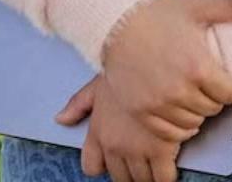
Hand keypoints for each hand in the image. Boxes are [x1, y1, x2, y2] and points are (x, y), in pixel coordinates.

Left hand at [54, 74, 189, 181]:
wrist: (150, 60)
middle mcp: (113, 144)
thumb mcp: (97, 84)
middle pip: (120, 177)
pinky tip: (172, 165)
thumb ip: (78, 105)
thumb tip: (59, 119)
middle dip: (131, 173)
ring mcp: (136, 150)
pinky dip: (167, 176)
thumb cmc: (126, 69)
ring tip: (159, 161)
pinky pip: (163, 177)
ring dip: (150, 175)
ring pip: (142, 180)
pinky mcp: (160, 150)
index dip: (105, 166)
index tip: (118, 159)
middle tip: (144, 161)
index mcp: (97, 131)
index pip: (91, 166)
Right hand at [99, 0, 231, 129]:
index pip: (229, 94)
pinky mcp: (141, 112)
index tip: (215, 76)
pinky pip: (169, 133)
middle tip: (199, 84)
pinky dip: (175, 125)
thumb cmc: (155, 14)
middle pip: (212, 110)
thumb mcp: (195, 8)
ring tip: (185, 95)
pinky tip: (173, 109)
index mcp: (199, 66)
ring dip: (193, 112)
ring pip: (192, 123)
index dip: (225, 85)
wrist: (113, 22)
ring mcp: (159, 103)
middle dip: (210, 98)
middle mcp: (181, 90)